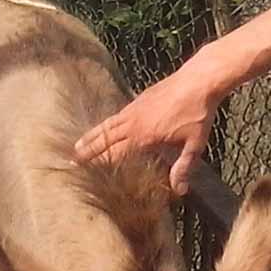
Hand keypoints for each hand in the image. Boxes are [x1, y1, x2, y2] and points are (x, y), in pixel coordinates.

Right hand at [73, 65, 218, 194]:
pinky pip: (116, 115)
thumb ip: (184, 167)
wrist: (198, 80)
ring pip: (107, 125)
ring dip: (92, 136)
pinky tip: (103, 127)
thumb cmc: (197, 113)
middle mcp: (134, 123)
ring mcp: (134, 109)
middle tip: (72, 160)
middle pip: (105, 139)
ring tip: (78, 145)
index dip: (100, 163)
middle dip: (88, 151)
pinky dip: (106, 123)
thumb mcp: (194, 144)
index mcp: (144, 136)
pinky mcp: (138, 99)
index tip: (86, 171)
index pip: (115, 154)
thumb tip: (179, 190)